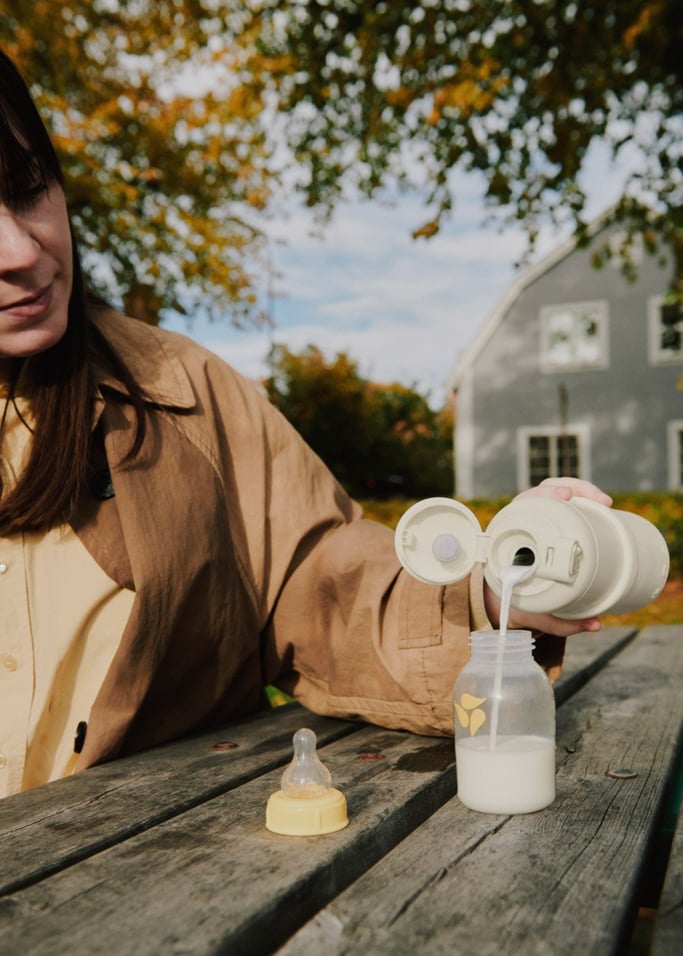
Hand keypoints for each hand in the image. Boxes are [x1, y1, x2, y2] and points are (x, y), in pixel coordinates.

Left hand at [483, 477, 612, 636]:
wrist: (501, 601)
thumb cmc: (516, 603)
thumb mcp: (535, 613)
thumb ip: (562, 622)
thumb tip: (596, 624)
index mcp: (508, 537)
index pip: (524, 504)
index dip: (544, 495)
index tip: (565, 495)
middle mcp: (519, 522)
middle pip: (543, 491)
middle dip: (573, 488)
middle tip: (598, 501)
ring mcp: (533, 519)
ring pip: (555, 491)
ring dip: (580, 490)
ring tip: (603, 502)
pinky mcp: (547, 521)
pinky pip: (562, 501)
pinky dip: (580, 497)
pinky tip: (599, 503)